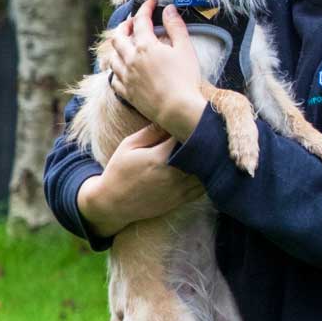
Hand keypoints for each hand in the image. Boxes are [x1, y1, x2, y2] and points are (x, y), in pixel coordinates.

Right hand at [77, 124, 204, 236]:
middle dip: (205, 143)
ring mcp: (179, 189)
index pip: (187, 137)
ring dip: (208, 160)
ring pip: (206, 172)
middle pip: (201, 155)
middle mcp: (174, 175)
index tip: (194, 119)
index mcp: (160, 158)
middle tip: (206, 133)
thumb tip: (169, 117)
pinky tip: (204, 167)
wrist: (113, 203)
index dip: (192, 128)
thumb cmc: (119, 171)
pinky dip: (206, 177)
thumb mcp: (128, 146)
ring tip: (207, 149)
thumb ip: (150, 132)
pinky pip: (203, 187)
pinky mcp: (181, 199)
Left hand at [106, 0, 206, 139]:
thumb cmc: (185, 79)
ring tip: (124, 45)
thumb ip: (176, 27)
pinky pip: (113, 79)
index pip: (142, 20)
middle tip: (132, 22)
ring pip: (112, 57)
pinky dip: (116, 70)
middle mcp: (131, 59)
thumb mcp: (186, 49)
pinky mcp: (127, 93)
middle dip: (124, 26)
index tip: (151, 2)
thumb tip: (170, 9)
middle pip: (118, 37)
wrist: (177, 110)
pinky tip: (121, 70)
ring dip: (117, 48)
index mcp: (146, 46)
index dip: (145, 8)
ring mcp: (126, 77)